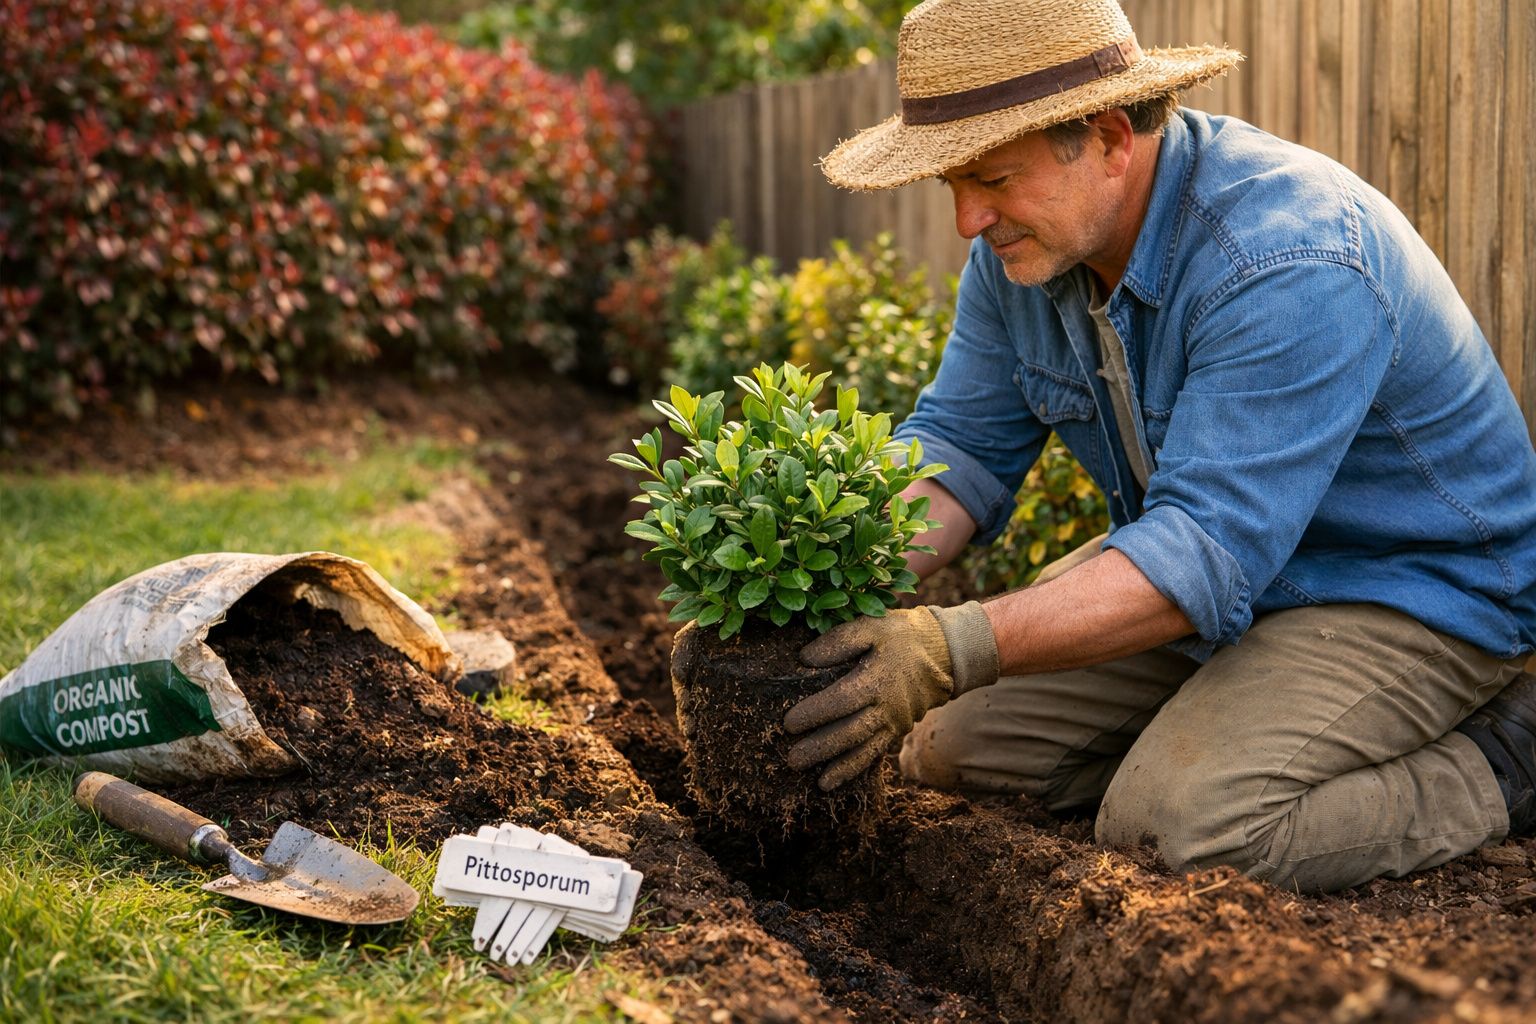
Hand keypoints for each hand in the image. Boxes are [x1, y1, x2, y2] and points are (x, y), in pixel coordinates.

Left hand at [784, 602, 997, 790]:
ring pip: (863, 749)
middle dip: (821, 748)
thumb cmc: (901, 636)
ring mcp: (894, 722)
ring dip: (839, 767)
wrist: (944, 652)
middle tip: (792, 760)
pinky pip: (874, 753)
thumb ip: (839, 641)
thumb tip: (805, 659)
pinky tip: (833, 780)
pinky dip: (854, 768)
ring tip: (817, 781)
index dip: (816, 713)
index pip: (842, 700)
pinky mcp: (897, 730)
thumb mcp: (872, 626)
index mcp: (877, 678)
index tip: (789, 723)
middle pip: (851, 732)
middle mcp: (886, 706)